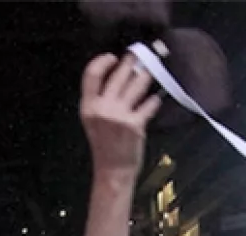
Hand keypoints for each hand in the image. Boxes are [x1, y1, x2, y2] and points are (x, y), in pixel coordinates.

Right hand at [79, 54, 160, 177]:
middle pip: (118, 75)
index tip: (113, 57)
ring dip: (145, 74)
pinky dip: (154, 100)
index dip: (103, 61)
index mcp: (88, 106)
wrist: (113, 170)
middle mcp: (102, 108)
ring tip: (150, 69)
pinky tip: (157, 97)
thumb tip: (118, 76)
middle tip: (139, 55)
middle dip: (131, 62)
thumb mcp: (94, 121)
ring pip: (136, 85)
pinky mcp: (135, 124)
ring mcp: (119, 116)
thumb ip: (101, 100)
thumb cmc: (105, 146)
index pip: (92, 74)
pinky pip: (149, 104)